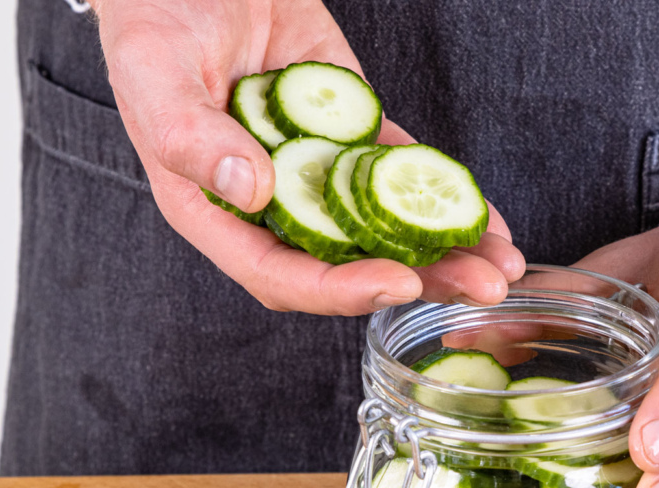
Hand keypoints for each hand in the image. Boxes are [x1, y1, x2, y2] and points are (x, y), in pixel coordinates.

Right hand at [93, 0, 523, 314]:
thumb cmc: (158, 22)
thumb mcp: (155, 74)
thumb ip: (189, 136)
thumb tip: (248, 190)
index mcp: (219, 210)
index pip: (282, 274)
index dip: (341, 289)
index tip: (398, 283)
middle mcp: (277, 205)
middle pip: (351, 263)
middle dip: (421, 281)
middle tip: (479, 291)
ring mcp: (322, 173)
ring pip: (388, 226)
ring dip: (447, 251)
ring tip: (503, 267)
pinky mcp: (356, 138)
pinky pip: (407, 174)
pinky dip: (448, 196)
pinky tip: (492, 222)